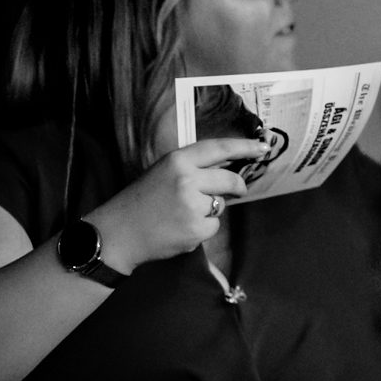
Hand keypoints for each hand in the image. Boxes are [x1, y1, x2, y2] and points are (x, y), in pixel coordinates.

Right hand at [85, 138, 266, 270]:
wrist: (118, 233)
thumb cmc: (140, 202)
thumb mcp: (163, 173)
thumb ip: (193, 168)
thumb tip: (227, 168)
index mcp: (177, 160)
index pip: (219, 148)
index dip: (244, 147)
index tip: (262, 147)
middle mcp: (187, 179)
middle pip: (229, 180)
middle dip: (238, 187)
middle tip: (238, 191)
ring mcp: (192, 205)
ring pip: (220, 205)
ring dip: (209, 210)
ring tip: (181, 214)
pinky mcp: (196, 229)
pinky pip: (213, 226)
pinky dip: (202, 229)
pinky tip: (180, 229)